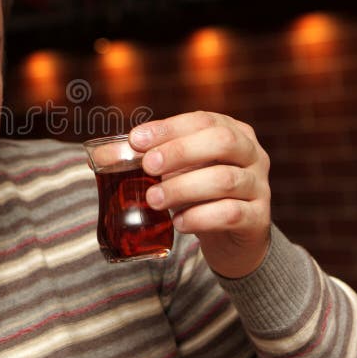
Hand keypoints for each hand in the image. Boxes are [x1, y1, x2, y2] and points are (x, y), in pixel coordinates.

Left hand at [129, 111, 271, 277]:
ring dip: (183, 188)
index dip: (168, 128)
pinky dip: (200, 217)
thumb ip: (143, 160)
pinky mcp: (259, 219)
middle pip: (221, 142)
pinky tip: (178, 223)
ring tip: (153, 200)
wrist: (234, 237)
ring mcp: (260, 186)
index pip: (202, 120)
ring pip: (225, 180)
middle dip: (180, 151)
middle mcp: (252, 153)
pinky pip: (231, 213)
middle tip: (148, 167)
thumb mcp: (175, 172)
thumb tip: (96, 156)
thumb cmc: (199, 194)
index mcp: (232, 131)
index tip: (135, 140)